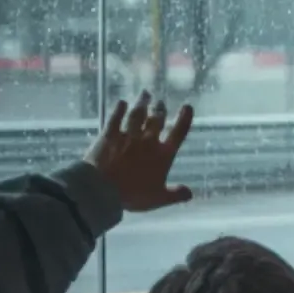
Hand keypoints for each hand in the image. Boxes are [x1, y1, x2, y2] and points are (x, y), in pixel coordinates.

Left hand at [84, 92, 194, 212]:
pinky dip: (119, 109)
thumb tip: (190, 193)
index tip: (187, 107)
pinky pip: (116, 118)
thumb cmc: (133, 194)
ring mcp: (128, 135)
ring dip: (142, 104)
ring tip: (145, 94)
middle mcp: (148, 140)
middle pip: (156, 120)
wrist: (102, 188)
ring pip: (137, 115)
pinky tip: (121, 102)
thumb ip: (175, 194)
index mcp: (163, 155)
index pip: (178, 133)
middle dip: (160, 110)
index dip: (184, 119)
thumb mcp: (158, 198)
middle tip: (161, 102)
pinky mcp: (109, 135)